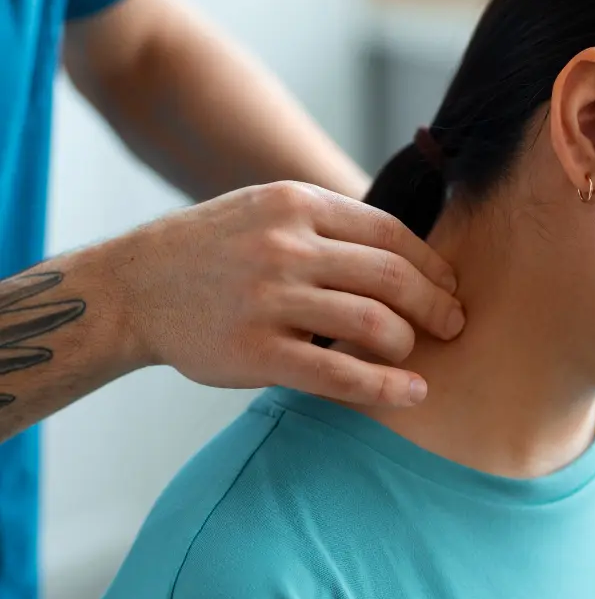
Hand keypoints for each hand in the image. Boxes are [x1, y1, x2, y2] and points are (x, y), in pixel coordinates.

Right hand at [123, 181, 463, 406]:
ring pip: (373, 324)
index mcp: (295, 205)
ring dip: (410, 345)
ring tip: (418, 358)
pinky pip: (338, 373)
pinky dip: (385, 387)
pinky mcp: (255, 352)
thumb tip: (401, 251)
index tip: (450, 286)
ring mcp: (269, 299)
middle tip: (455, 325)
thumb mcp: (264, 212)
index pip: (390, 234)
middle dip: (437, 305)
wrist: (135, 286)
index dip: (432, 265)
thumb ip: (324, 225)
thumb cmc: (211, 251)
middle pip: (392, 277)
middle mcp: (285, 246)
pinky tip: (411, 393)